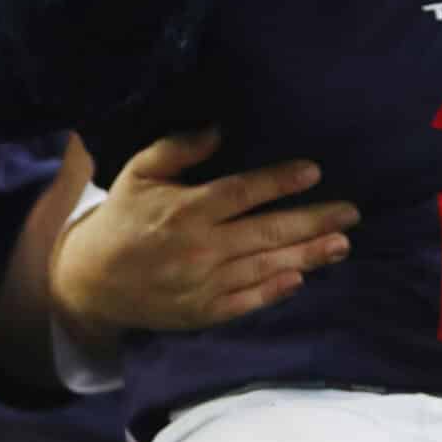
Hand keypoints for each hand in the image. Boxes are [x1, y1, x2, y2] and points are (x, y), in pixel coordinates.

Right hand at [51, 129, 358, 338]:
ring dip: (307, 256)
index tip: (314, 171)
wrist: (90, 281)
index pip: (241, 192)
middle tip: (351, 213)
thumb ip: (178, 148)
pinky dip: (275, 290)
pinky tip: (301, 277)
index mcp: (185, 209)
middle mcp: (199, 247)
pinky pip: (247, 302)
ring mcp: (203, 283)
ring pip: (265, 267)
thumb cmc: (121, 218)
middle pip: (266, 232)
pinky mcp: (203, 312)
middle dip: (313, 221)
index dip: (278, 181)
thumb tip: (220, 129)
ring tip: (342, 244)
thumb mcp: (139, 172)